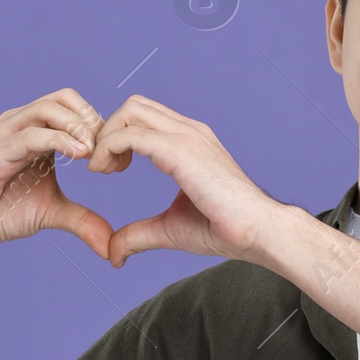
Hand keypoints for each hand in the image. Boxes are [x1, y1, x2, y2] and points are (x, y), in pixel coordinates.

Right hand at [0, 89, 114, 268]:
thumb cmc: (4, 213)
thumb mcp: (53, 213)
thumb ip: (84, 220)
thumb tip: (112, 246)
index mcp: (36, 130)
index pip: (74, 107)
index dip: (100, 126)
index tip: (119, 156)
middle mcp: (19, 124)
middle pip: (64, 97)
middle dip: (92, 120)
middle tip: (108, 151)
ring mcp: (4, 134)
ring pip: (47, 108)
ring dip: (78, 126)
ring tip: (93, 152)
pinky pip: (29, 135)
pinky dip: (58, 140)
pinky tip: (79, 155)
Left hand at [87, 93, 284, 267]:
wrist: (255, 231)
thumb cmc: (223, 229)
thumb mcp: (169, 229)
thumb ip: (138, 235)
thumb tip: (114, 253)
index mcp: (190, 141)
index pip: (145, 116)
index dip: (119, 137)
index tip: (112, 168)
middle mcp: (188, 131)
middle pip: (133, 106)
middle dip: (108, 131)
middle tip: (105, 167)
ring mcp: (186, 136)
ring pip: (130, 112)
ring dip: (106, 137)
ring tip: (103, 169)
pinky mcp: (180, 150)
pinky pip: (131, 134)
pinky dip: (108, 148)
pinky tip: (105, 171)